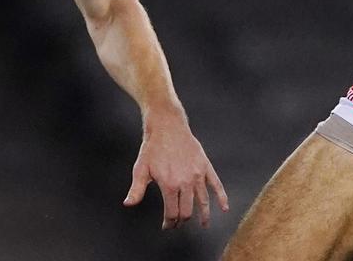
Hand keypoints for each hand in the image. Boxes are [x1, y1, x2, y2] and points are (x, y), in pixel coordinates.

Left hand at [123, 109, 228, 228]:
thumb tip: (128, 204)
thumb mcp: (140, 168)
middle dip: (182, 220)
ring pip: (203, 202)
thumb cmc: (152, 148)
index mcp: (170, 185)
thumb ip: (136, 189)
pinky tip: (224, 209)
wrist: (167, 125)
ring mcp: (198, 174)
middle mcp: (186, 182)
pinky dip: (222, 198)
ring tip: (203, 225)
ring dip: (203, 216)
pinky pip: (216, 185)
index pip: (172, 213)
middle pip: (187, 211)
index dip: (169, 223)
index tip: (167, 226)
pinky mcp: (205, 166)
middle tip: (178, 224)